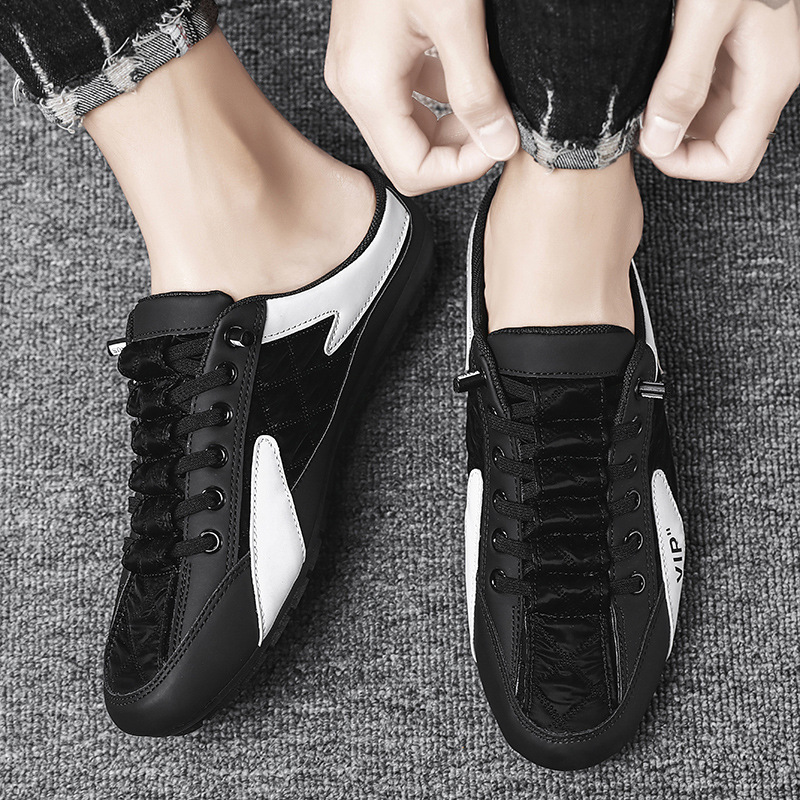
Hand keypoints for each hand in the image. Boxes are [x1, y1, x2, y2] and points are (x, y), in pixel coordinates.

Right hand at [325, 0, 519, 194]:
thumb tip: (500, 143)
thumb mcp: (455, 19)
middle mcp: (355, 87)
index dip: (461, 169)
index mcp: (367, 88)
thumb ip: (477, 91)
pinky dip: (442, 98)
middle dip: (459, 148)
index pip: (413, 170)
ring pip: (410, 129)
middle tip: (499, 122)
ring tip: (490, 97)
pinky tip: (470, 73)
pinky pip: (408, 96)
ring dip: (453, 125)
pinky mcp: (371, 56)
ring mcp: (360, 72)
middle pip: (409, 155)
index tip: (498, 144)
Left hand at [640, 0, 799, 181]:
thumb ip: (682, 82)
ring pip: (714, 121)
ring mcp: (753, 65)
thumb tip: (660, 142)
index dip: (687, 164)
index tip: (650, 143)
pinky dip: (679, 96)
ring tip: (643, 98)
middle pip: (725, 146)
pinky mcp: (737, 49)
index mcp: (769, 80)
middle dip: (680, 147)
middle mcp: (767, 79)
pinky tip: (654, 77)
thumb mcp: (705, 16)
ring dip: (676, 121)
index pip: (733, 161)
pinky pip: (708, 92)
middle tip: (643, 124)